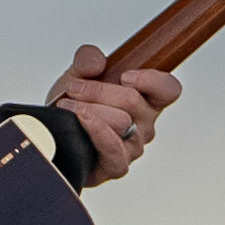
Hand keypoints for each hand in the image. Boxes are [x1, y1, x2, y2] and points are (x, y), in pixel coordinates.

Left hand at [46, 43, 181, 185]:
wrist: (55, 136)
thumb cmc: (74, 107)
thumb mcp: (78, 74)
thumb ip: (87, 59)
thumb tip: (96, 62)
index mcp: (147, 101)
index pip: (169, 90)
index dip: (152, 80)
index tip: (125, 76)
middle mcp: (144, 125)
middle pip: (133, 100)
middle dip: (98, 90)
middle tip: (74, 87)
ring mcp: (132, 148)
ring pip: (120, 121)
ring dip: (89, 109)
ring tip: (68, 105)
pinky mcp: (116, 166)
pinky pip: (113, 148)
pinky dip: (95, 130)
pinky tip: (80, 120)